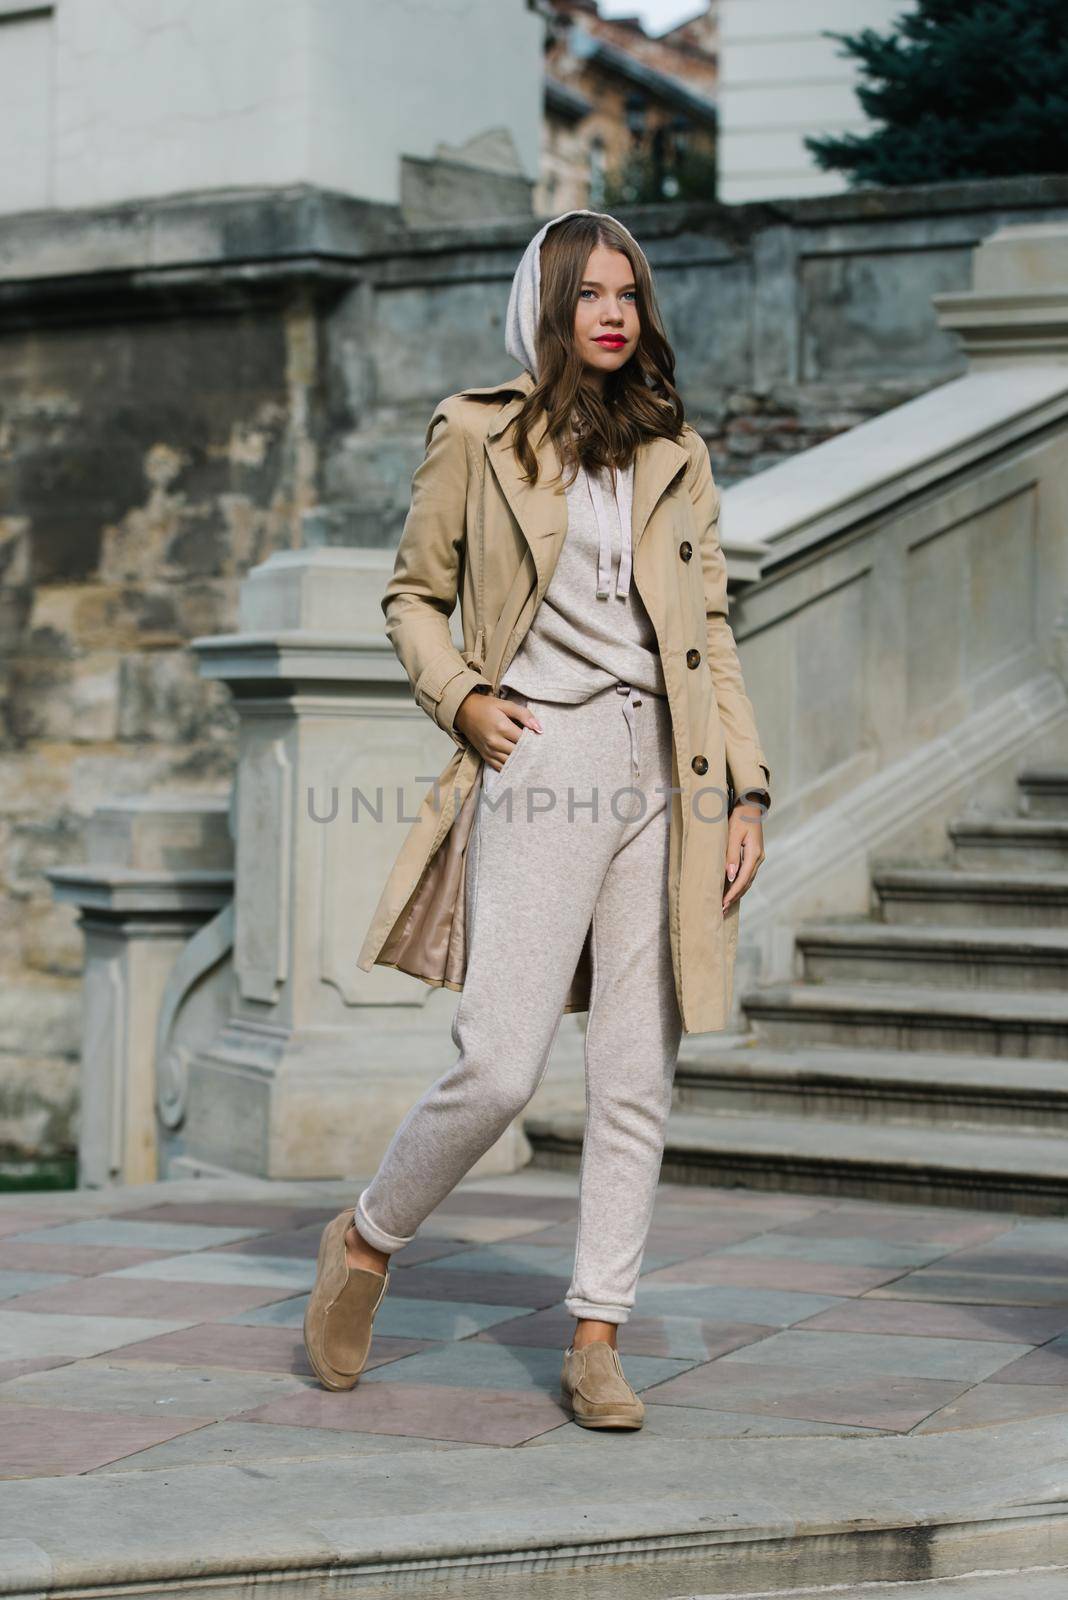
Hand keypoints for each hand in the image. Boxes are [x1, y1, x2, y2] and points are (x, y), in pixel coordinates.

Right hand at [455, 689, 542, 769]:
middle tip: (539, 751)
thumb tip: (539, 728)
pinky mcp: (485, 756)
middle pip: (519, 753)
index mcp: (502, 727)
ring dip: (521, 761)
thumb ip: (523, 714)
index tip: (542, 740)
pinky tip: (518, 765)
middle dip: (530, 752)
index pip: (524, 740)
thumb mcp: (505, 705)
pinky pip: (500, 767)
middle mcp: (495, 742)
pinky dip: (510, 767)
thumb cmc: (486, 707)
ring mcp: (489, 751)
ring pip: (511, 763)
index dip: (535, 740)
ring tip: (531, 758)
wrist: (464, 712)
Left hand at [722, 795, 765, 911]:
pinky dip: (739, 884)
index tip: (723, 904)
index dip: (733, 893)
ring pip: (748, 880)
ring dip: (737, 893)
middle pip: (747, 883)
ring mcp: (758, 858)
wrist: (750, 806)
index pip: (743, 879)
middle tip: (721, 910)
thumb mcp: (733, 835)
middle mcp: (758, 858)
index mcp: (754, 854)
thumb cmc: (739, 818)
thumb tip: (731, 876)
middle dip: (734, 897)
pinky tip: (731, 890)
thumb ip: (731, 855)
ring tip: (725, 905)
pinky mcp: (754, 856)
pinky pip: (747, 874)